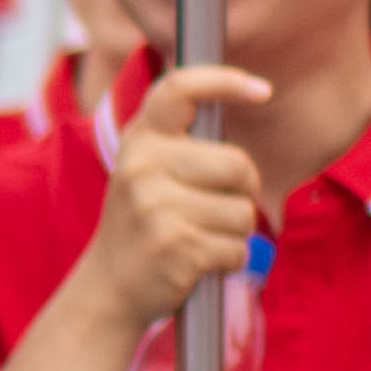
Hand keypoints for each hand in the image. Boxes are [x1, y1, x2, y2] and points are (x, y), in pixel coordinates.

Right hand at [88, 67, 268, 330]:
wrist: (108, 289)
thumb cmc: (143, 224)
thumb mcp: (146, 171)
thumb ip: (181, 142)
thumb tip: (249, 94)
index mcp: (139, 141)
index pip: (180, 89)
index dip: (225, 81)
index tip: (262, 90)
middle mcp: (143, 167)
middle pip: (238, 165)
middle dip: (243, 192)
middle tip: (217, 207)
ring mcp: (156, 208)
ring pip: (243, 213)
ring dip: (234, 233)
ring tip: (200, 238)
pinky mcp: (176, 246)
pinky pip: (237, 249)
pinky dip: (229, 261)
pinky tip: (199, 264)